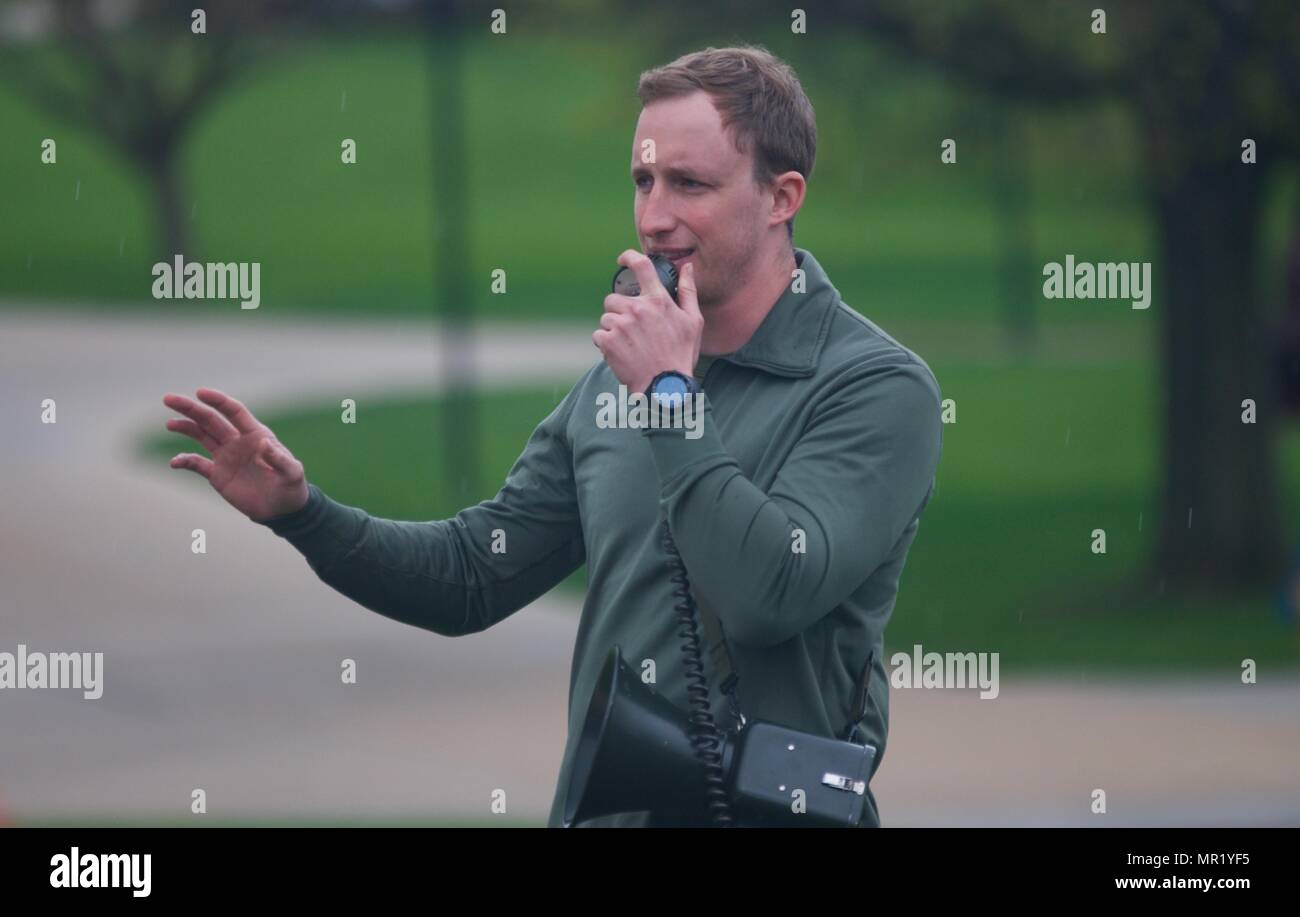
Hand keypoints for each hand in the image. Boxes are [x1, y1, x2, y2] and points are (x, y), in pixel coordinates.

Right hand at [163, 387, 308, 521]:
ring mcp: (226, 456)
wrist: (282, 510)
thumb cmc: (291, 487)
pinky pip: (196, 464)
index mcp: (256, 435)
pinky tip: (174, 463)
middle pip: (211, 419)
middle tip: (168, 399)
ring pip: (201, 435)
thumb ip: (280, 460)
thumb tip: (265, 445)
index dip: (218, 401)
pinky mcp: (217, 474)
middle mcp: (238, 441)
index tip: (200, 392)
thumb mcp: (292, 473)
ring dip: (184, 427)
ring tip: (169, 423)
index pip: (234, 412)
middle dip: (191, 408)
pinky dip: (184, 461)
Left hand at [593, 249, 702, 393]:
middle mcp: (637, 309)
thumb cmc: (681, 354)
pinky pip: (598, 335)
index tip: (622, 260)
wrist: (665, 386)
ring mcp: (621, 324)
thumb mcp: (693, 321)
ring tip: (629, 345)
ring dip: (613, 329)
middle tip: (632, 329)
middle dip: (619, 311)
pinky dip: (606, 344)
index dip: (628, 257)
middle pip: (614, 298)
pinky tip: (621, 354)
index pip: (641, 266)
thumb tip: (686, 267)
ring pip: (606, 318)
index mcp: (658, 300)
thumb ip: (688, 291)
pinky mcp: (608, 341)